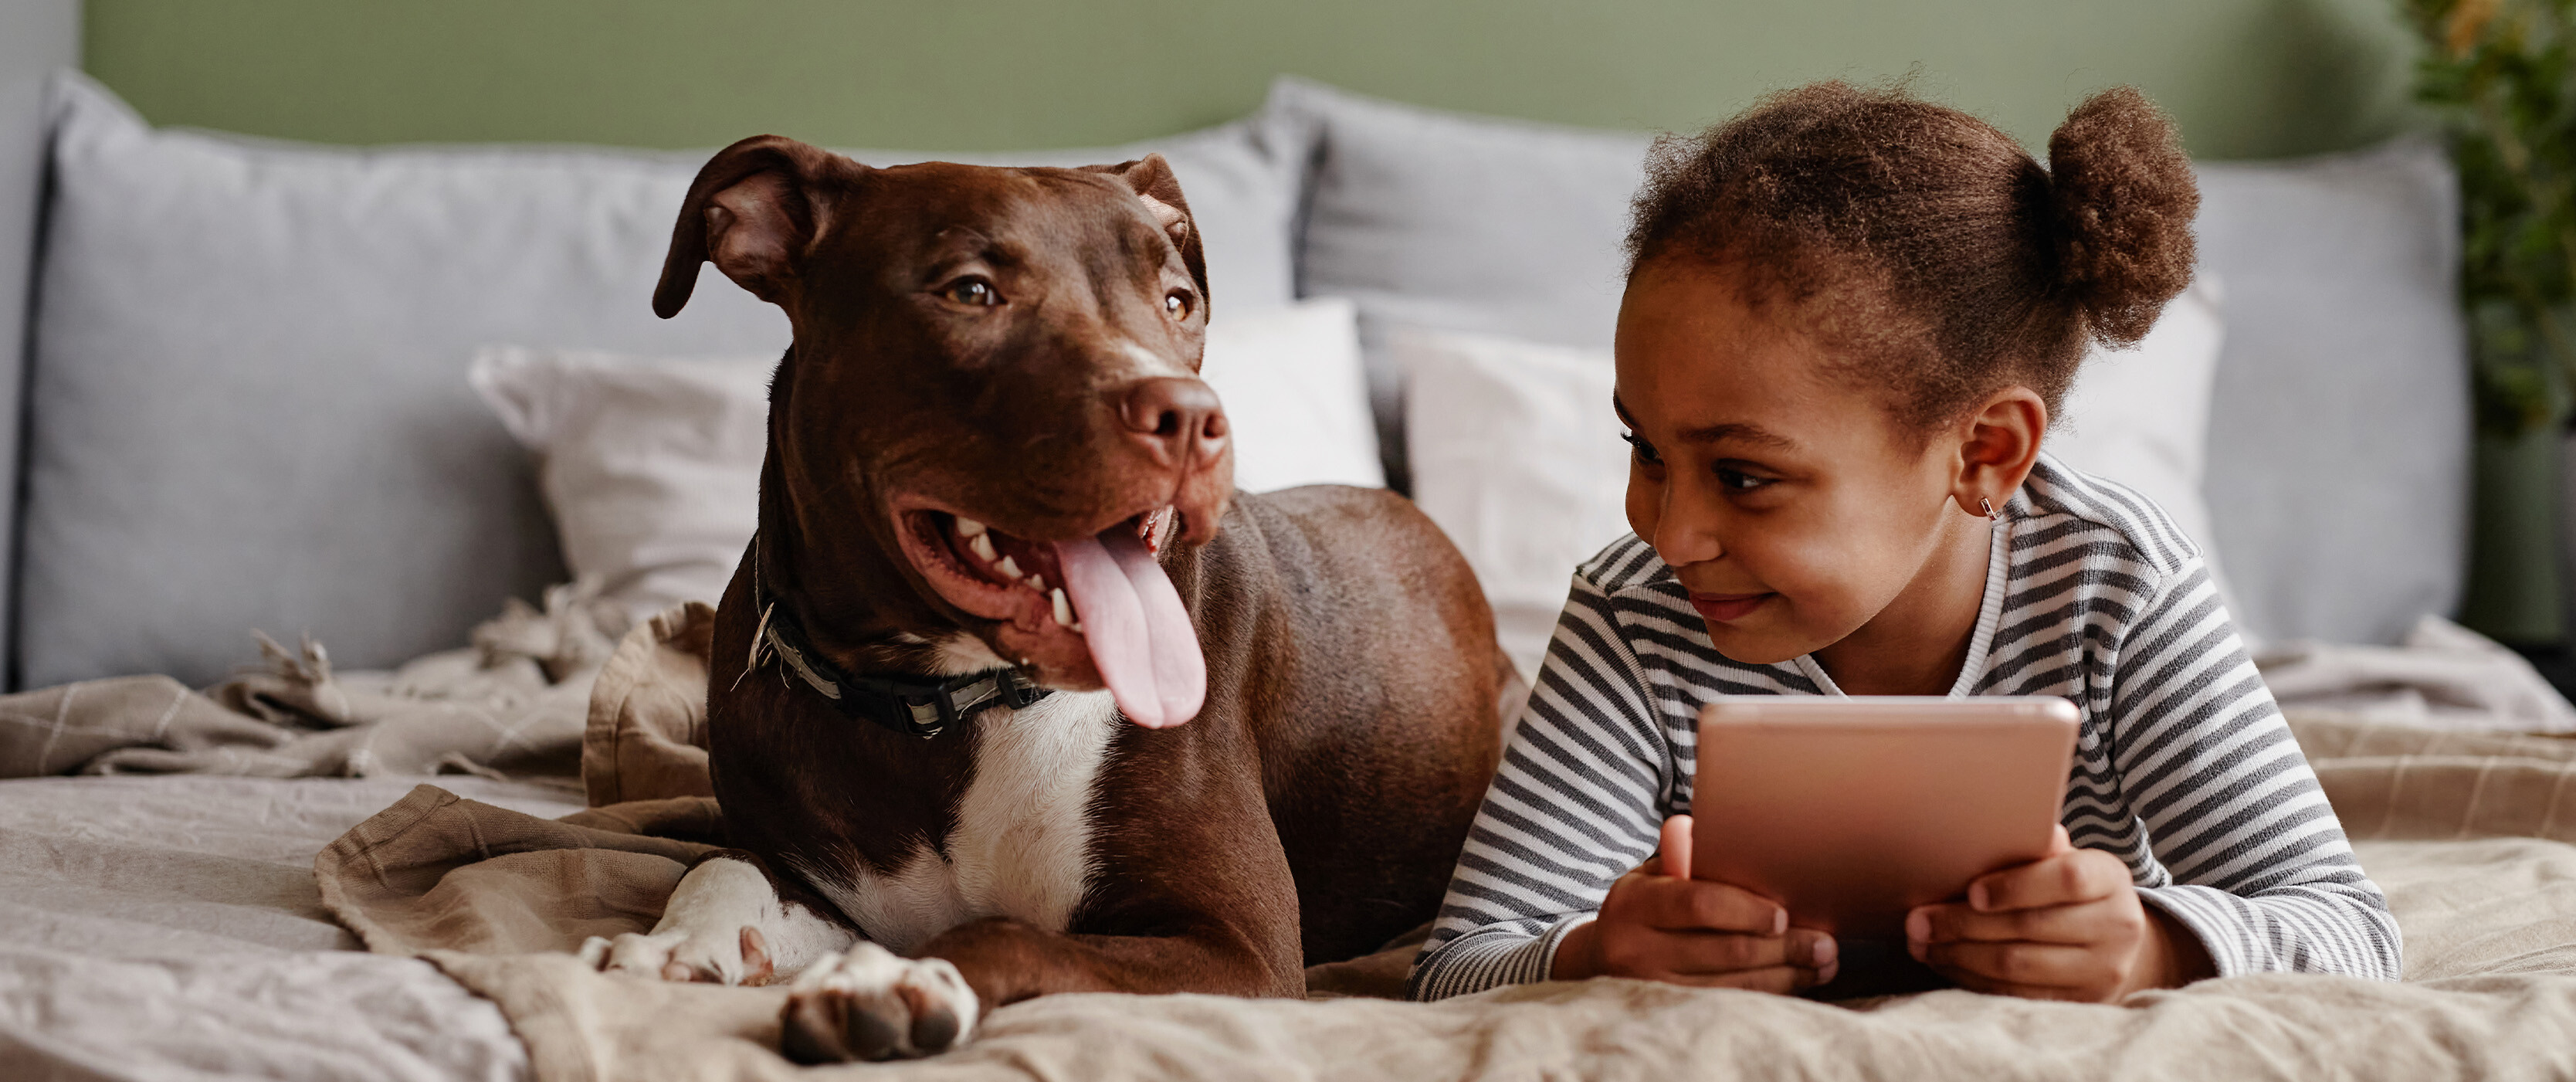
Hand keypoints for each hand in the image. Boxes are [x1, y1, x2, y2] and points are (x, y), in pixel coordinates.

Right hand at [1552, 815, 1837, 991]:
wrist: (1603, 958)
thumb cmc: (1645, 906)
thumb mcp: (1653, 875)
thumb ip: (1686, 856)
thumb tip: (1720, 830)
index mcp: (1632, 902)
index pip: (1696, 904)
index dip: (1745, 910)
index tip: (1783, 916)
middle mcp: (1634, 949)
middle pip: (1724, 950)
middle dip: (1784, 948)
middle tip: (1825, 943)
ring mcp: (1649, 988)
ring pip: (1732, 986)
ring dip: (1787, 975)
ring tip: (1823, 963)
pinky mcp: (1667, 1015)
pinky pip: (1729, 1006)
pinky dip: (1770, 995)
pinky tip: (1799, 982)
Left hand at [1905, 825, 2214, 1000]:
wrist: (2113, 940)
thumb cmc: (2071, 889)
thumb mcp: (2064, 860)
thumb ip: (2038, 848)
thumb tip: (2015, 827)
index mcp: (2110, 879)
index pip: (2066, 879)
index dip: (2014, 886)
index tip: (1971, 891)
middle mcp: (2116, 926)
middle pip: (2030, 926)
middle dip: (1963, 924)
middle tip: (1917, 920)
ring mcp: (2102, 970)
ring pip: (2018, 966)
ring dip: (1959, 954)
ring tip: (1921, 943)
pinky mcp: (2081, 1002)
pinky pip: (2016, 994)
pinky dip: (1972, 979)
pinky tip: (1945, 963)